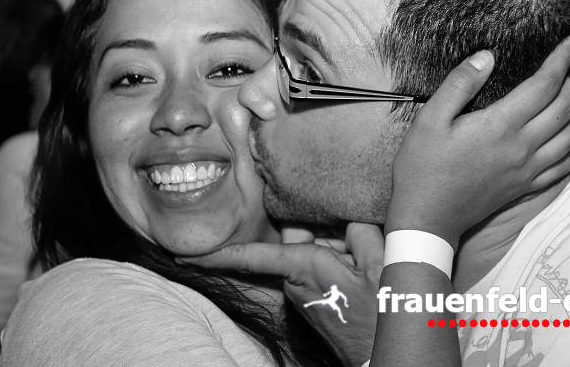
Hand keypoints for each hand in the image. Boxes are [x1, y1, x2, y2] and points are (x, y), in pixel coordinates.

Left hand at [182, 223, 382, 366]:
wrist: (385, 356)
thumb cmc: (381, 315)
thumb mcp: (380, 263)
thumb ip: (360, 231)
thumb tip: (349, 216)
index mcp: (304, 267)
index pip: (250, 257)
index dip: (216, 254)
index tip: (183, 256)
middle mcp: (297, 282)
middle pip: (296, 239)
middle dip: (315, 227)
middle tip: (349, 224)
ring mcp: (306, 295)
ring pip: (311, 253)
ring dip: (334, 245)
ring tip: (367, 252)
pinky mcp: (317, 303)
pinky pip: (320, 269)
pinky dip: (338, 259)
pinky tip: (364, 264)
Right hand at [387, 36, 569, 246]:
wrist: (427, 218)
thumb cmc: (422, 167)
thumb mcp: (429, 118)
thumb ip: (460, 84)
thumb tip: (487, 56)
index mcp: (500, 126)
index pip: (543, 85)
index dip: (561, 61)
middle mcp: (521, 147)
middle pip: (565, 107)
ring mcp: (526, 170)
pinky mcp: (523, 187)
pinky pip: (562, 168)